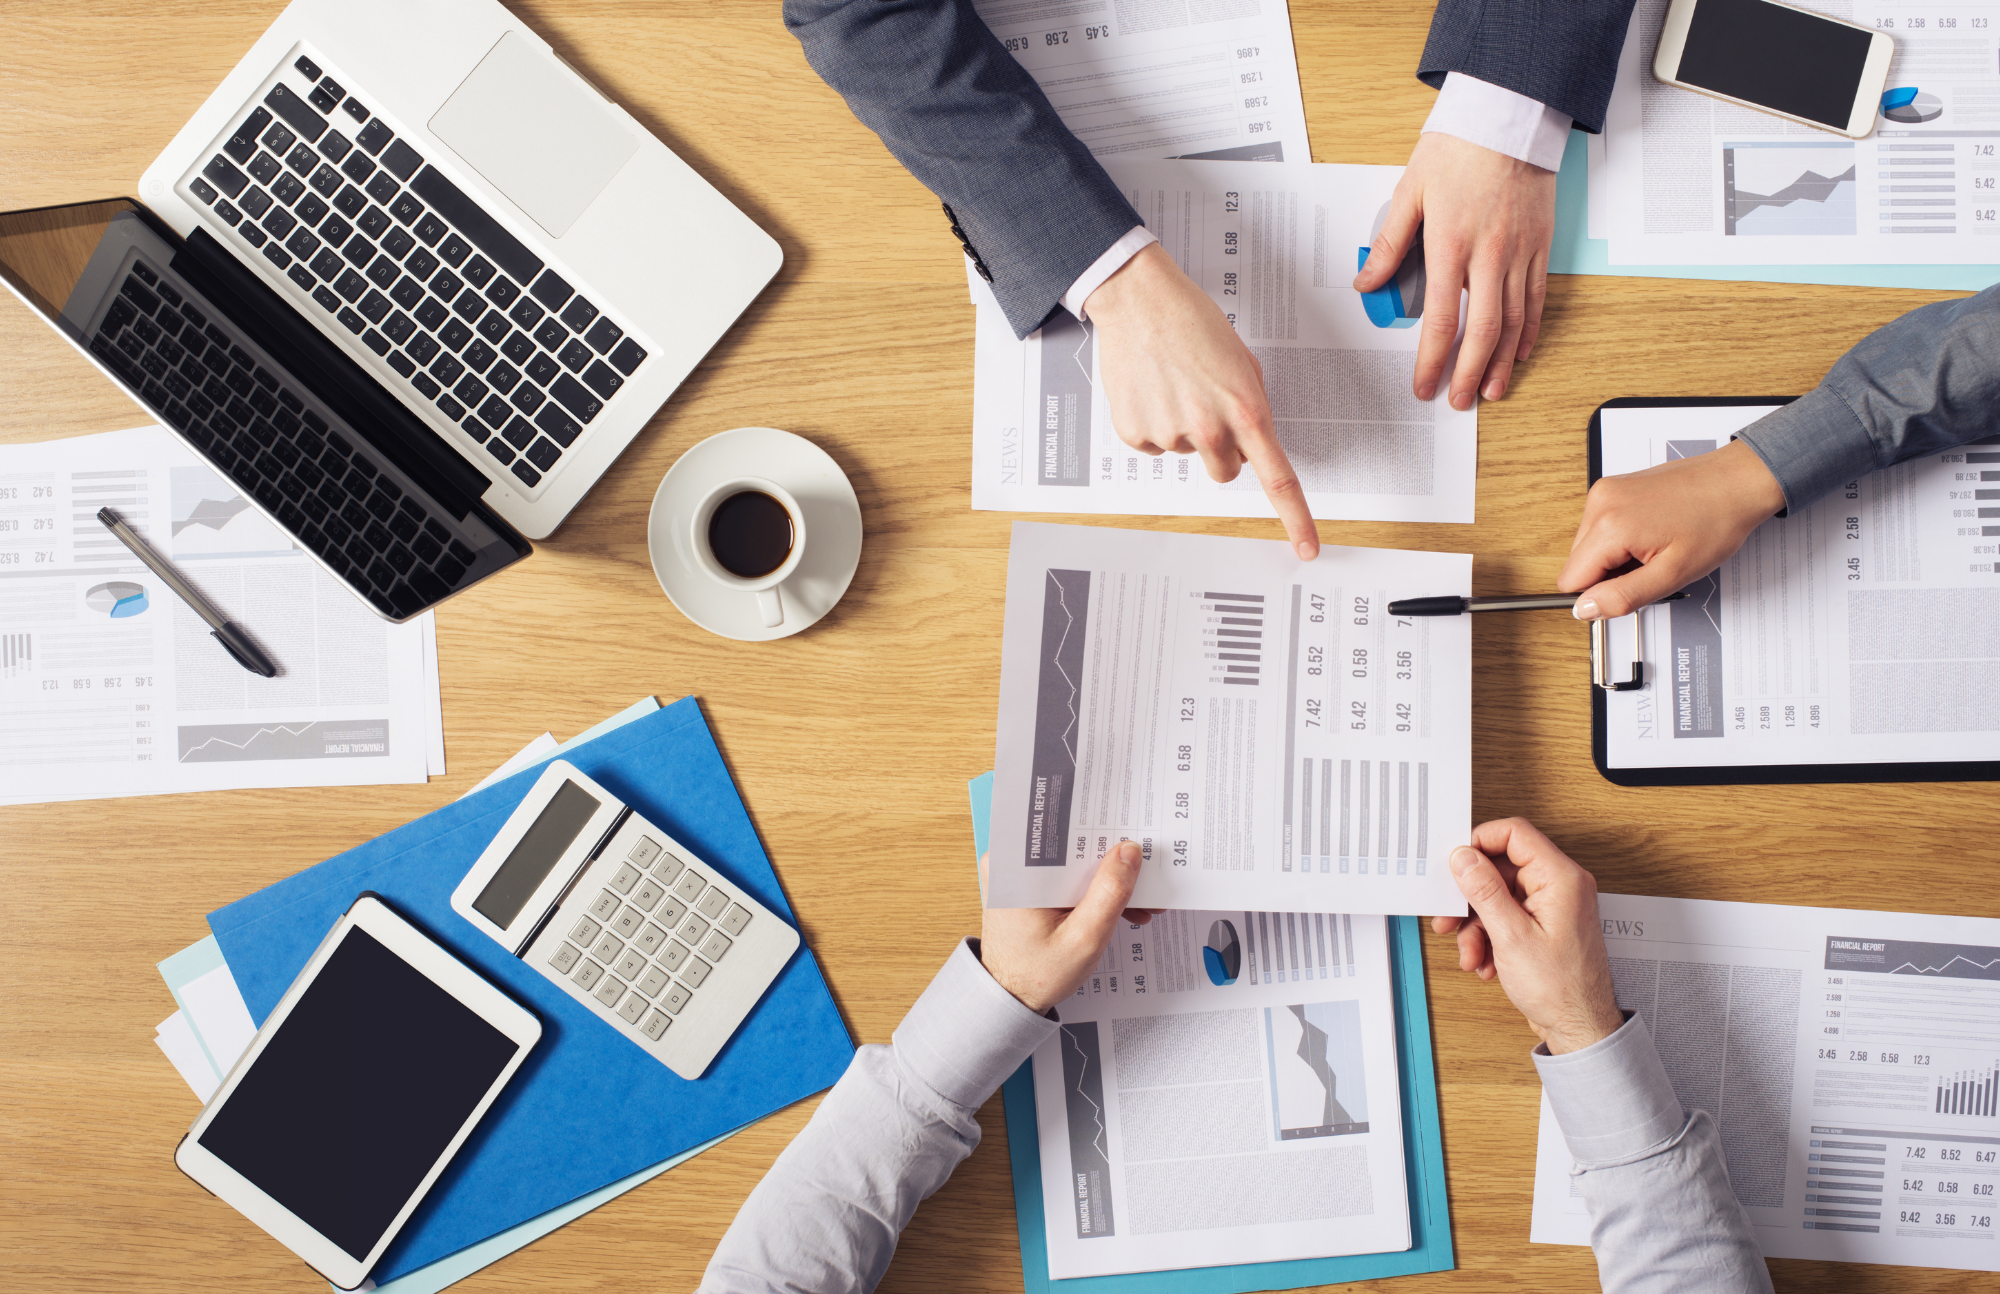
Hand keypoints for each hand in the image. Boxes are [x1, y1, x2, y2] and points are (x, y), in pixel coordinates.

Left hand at [978, 842, 1156, 1013]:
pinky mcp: (1030, 888)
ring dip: (1106, 878)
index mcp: (1012, 869)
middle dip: (1110, 857)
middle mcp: (1010, 863)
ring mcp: (1020, 876)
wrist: (1011, 999)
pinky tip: (1123, 906)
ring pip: (1073, 862)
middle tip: (1146, 867)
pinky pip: (1067, 878)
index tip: (1132, 830)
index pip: (1060, 832)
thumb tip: (1129, 851)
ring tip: (1142, 897)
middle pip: (1069, 845)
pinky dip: (1093, 889)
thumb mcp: (1083, 939)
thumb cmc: (1037, 975)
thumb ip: (1108, 895)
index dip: (1098, 828)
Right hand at [1086, 244, 1318, 559]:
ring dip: (1184, 429)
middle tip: (1206, 405)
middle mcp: (1209, 428)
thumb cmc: (1192, 321)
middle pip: (1226, 470)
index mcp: (1245, 409)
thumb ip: (1251, 407)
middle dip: (1222, 447)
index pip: (1278, 479)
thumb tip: (1249, 446)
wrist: (1139, 298)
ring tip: (1174, 385)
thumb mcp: (1241, 361)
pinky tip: (1150, 389)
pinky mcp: (1135, 432)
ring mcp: (1170, 434)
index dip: (1296, 518)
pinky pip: (1153, 446)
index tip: (1307, 548)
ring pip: (1188, 453)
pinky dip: (1152, 423)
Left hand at [1353, 132, 1556, 409]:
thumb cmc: (1458, 149)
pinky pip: (1537, 298)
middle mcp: (1490, 256)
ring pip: (1514, 321)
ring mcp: (1520, 253)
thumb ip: (1390, 244)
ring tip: (1489, 390)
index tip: (1424, 385)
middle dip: (1468, 373)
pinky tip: (1519, 353)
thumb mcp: (1410, 192)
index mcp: (1452, 246)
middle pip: (1483, 331)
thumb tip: (1368, 283)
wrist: (1509, 116)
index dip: (1432, 361)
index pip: (1442, 320)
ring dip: (1500, 362)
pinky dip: (1529, 330)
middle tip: (1458, 401)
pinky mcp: (1540, 245)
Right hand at [1428, 818, 1622, 1054]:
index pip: (1514, 834)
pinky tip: (1486, 962)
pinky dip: (1490, 937)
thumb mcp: (1511, 936)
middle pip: (1501, 869)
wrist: (1579, 1029)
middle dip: (1471, 897)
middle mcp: (1560, 886)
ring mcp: (1552, 907)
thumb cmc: (1560, 989)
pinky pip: (1507, 917)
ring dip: (1477, 925)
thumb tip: (1464, 857)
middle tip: (1448, 916)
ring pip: (1499, 897)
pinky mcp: (1543, 926)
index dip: (1479, 843)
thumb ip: (1484, 890)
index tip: (1454, 863)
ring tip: (1470, 953)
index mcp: (1560, 878)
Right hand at [1559, 439, 1785, 619]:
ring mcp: (1605, 491)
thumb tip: (1584, 610)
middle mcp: (1599, 503)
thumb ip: (1622, 597)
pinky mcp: (1613, 487)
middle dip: (1609, 574)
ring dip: (1616, 557)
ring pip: (1588, 547)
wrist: (1738, 482)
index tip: (1631, 587)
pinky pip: (1600, 527)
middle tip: (1650, 566)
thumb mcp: (1673, 574)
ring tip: (1655, 546)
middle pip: (1577, 563)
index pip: (1570, 581)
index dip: (1600, 594)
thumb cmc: (1716, 521)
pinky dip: (1620, 538)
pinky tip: (1652, 532)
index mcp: (1609, 525)